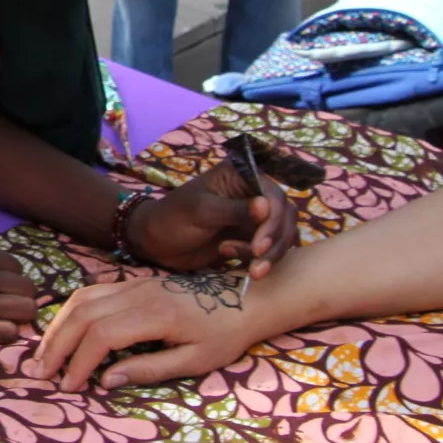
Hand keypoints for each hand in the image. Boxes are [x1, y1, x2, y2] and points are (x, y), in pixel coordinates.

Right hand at [0, 242, 36, 345]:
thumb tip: (1, 277)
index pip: (17, 266)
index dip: (12, 279)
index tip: (2, 288)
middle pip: (28, 290)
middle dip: (21, 298)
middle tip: (7, 306)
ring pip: (26, 312)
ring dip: (17, 317)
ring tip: (2, 320)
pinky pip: (9, 333)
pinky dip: (4, 333)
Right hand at [27, 275, 265, 390]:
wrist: (242, 297)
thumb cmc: (224, 334)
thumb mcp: (195, 361)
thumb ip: (149, 370)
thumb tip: (105, 381)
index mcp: (155, 314)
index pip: (102, 334)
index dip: (79, 362)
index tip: (69, 387)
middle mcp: (136, 293)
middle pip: (82, 314)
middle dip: (57, 345)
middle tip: (40, 373)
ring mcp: (131, 284)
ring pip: (80, 299)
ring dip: (57, 327)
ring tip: (43, 354)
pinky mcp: (130, 282)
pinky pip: (90, 293)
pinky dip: (69, 313)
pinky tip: (61, 331)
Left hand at [127, 159, 299, 276]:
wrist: (157, 242)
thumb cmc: (173, 217)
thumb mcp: (202, 211)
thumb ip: (235, 210)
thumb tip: (267, 205)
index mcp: (242, 176)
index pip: (275, 197)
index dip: (273, 222)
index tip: (259, 246)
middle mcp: (254, 194)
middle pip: (285, 218)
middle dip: (274, 243)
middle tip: (255, 265)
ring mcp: (255, 217)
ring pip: (282, 236)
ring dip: (269, 256)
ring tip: (244, 266)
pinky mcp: (252, 238)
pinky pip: (272, 250)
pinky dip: (262, 261)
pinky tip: (238, 264)